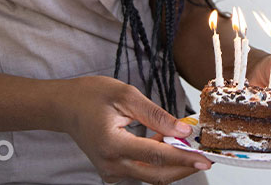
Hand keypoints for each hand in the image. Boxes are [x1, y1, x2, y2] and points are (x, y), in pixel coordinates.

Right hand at [57, 75, 211, 183]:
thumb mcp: (126, 95)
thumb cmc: (90, 96)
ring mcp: (111, 172)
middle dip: (184, 166)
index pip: (156, 156)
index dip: (184, 157)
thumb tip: (183, 130)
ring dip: (173, 163)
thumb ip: (156, 115)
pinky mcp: (113, 171)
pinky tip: (167, 143)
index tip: (205, 158)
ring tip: (190, 145)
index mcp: (112, 145)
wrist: (64, 107)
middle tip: (206, 156)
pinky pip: (142, 171)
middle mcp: (111, 165)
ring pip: (151, 175)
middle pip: (157, 174)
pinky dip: (159, 161)